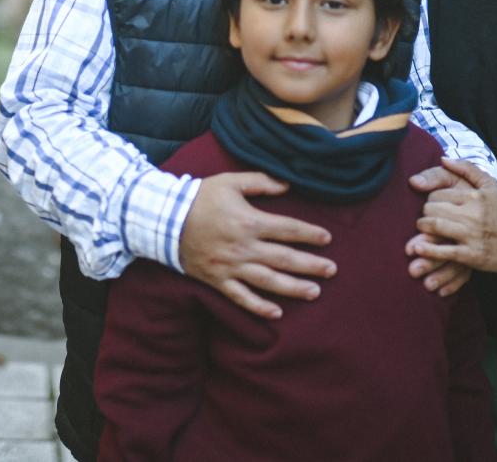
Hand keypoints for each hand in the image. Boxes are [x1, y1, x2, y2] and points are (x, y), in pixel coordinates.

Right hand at [179, 172, 334, 319]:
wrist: (164, 220)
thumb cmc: (200, 198)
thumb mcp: (230, 182)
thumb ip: (260, 182)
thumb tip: (288, 185)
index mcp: (249, 222)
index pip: (288, 229)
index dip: (310, 234)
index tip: (327, 238)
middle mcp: (243, 248)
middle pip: (284, 259)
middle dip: (311, 265)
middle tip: (332, 270)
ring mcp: (230, 267)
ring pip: (268, 281)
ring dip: (293, 288)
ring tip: (315, 292)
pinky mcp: (217, 280)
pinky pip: (241, 297)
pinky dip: (258, 307)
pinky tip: (276, 314)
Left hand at [406, 164, 478, 294]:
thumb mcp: (489, 186)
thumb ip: (467, 168)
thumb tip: (443, 158)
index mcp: (474, 196)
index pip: (437, 194)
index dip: (431, 200)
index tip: (433, 206)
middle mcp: (473, 214)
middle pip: (432, 209)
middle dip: (425, 213)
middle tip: (425, 218)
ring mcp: (472, 235)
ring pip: (435, 226)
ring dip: (422, 227)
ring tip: (421, 228)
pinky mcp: (472, 255)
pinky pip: (444, 251)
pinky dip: (428, 250)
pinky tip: (418, 248)